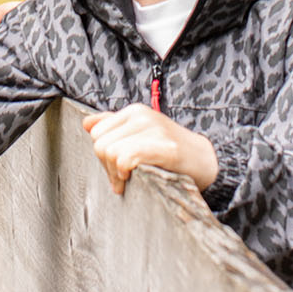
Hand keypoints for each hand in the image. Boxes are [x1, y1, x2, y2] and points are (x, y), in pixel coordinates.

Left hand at [81, 105, 217, 196]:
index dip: (102, 155)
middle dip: (106, 166)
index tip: (115, 168)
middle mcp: (142, 115)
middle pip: (100, 144)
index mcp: (133, 111)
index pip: (97, 132)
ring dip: (114, 173)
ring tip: (126, 180)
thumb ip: (113, 127)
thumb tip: (86, 123)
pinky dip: (123, 172)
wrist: (206, 161)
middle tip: (121, 178)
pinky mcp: (164, 146)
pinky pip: (126, 158)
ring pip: (110, 151)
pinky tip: (132, 178)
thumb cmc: (170, 152)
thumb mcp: (140, 134)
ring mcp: (153, 128)